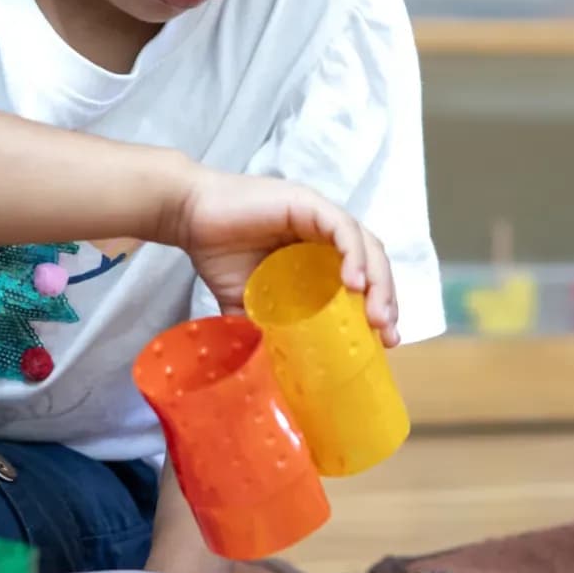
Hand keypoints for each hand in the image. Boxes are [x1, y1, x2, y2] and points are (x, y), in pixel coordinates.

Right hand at [158, 167, 398, 343]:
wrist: (187, 217)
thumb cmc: (217, 253)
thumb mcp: (244, 302)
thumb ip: (262, 327)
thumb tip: (272, 368)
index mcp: (316, 253)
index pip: (362, 277)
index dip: (378, 306)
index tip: (383, 341)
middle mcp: (325, 232)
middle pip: (373, 262)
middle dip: (385, 298)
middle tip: (386, 334)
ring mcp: (319, 215)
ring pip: (365, 245)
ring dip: (377, 280)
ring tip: (375, 315)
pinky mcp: (308, 204)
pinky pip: (342, 229)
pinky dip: (353, 255)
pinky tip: (352, 284)